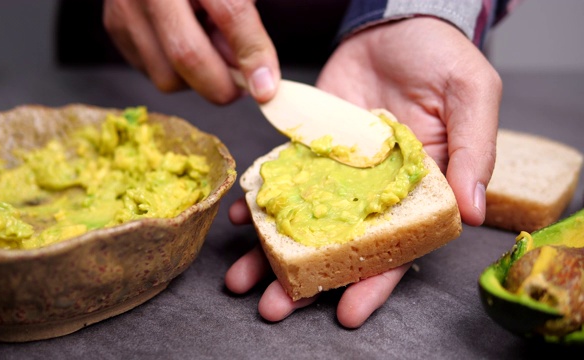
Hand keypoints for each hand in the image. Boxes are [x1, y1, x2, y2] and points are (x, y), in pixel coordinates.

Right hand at [103, 0, 279, 103]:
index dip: (252, 55)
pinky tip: (185, 42)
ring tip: (210, 48)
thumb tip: (254, 74)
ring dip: (197, 79)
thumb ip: (244, 22)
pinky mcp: (115, 25)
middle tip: (242, 86)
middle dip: (222, 86)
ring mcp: (125, 6)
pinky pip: (150, 71)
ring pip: (166, 76)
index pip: (230, 13)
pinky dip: (176, 71)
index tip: (267, 89)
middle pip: (187, 56)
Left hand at [225, 17, 500, 327]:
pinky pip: (283, 179)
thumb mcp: (472, 95)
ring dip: (271, 251)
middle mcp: (372, 191)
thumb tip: (472, 212)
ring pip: (303, 220)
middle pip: (338, 247)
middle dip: (307, 280)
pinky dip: (261, 199)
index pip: (395, 249)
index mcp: (417, 191)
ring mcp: (336, 172)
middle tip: (274, 306)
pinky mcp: (309, 148)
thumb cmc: (441, 57)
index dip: (373, 282)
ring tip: (243, 279)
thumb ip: (474, 150)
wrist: (393, 24)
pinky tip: (241, 216)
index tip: (346, 311)